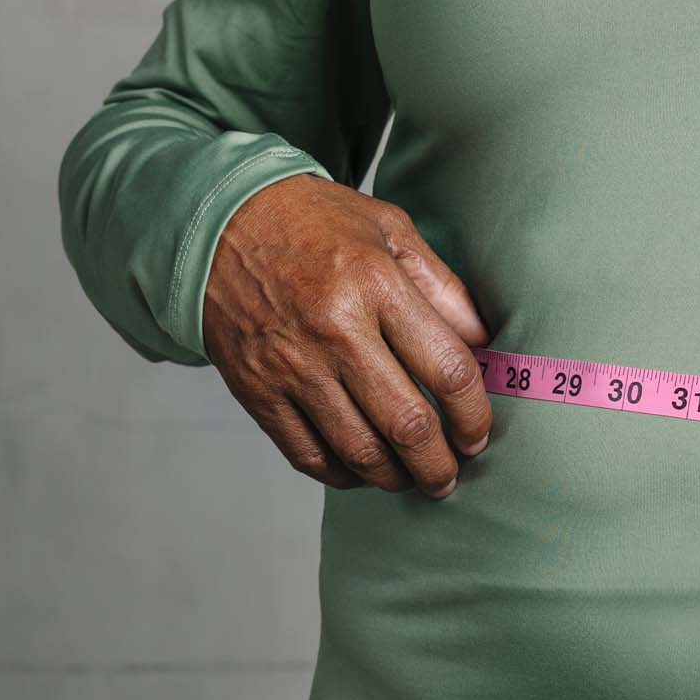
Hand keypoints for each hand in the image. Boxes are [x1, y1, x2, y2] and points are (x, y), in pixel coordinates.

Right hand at [200, 172, 493, 497]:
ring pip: (359, 450)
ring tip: (413, 479)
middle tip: (451, 474)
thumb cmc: (311, 222)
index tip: (478, 433)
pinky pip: (307, 454)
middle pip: (407, 424)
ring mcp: (292, 366)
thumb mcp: (389, 229)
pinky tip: (362, 471)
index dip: (474, 415)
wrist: (216, 220)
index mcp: (376, 285)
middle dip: (440, 464)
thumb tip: (483, 344)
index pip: (447, 369)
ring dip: (396, 478)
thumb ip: (443, 288)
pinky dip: (342, 475)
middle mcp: (334, 331)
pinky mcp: (256, 390)